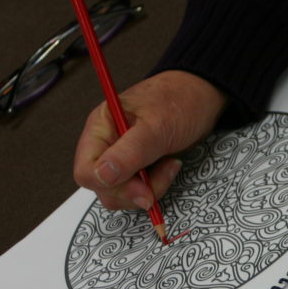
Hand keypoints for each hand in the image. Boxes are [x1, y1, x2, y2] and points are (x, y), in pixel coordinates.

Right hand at [73, 70, 227, 209]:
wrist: (202, 96)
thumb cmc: (180, 100)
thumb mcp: (157, 126)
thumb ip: (130, 152)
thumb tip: (103, 175)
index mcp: (101, 128)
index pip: (85, 170)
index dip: (109, 184)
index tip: (140, 185)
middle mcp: (107, 144)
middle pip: (103, 187)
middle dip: (134, 189)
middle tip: (163, 173)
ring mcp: (122, 157)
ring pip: (121, 193)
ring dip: (149, 187)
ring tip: (169, 166)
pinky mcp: (138, 166)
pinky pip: (138, 189)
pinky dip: (155, 185)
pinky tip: (169, 167)